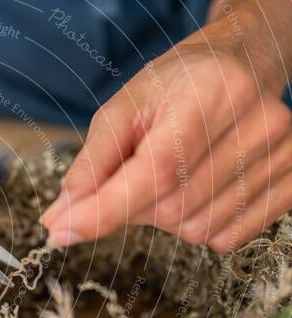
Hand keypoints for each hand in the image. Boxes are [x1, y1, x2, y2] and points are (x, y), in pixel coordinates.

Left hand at [41, 13, 291, 252]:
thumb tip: (59, 219)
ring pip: (197, 229)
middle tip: (137, 173)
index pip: (154, 171)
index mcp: (209, 94)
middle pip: (171, 208)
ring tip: (173, 174)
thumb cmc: (173, 88)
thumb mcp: (121, 111)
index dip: (104, 210)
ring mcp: (281, 155)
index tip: (61, 233)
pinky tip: (199, 189)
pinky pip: (227, 238)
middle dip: (135, 205)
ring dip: (167, 216)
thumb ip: (90, 167)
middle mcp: (256, 123)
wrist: (239, 67)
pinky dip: (200, 225)